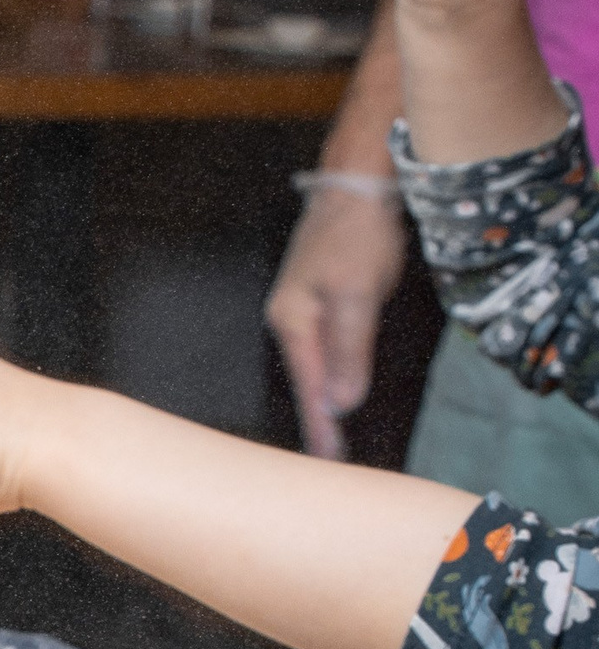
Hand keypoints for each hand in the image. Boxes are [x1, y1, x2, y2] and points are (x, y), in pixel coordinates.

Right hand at [264, 185, 405, 459]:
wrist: (357, 188)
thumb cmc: (357, 236)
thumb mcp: (358, 294)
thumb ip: (349, 350)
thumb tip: (340, 403)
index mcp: (292, 321)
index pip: (308, 386)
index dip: (320, 426)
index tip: (328, 461)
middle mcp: (289, 319)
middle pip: (303, 381)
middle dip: (315, 422)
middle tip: (329, 461)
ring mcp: (301, 309)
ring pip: (311, 367)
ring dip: (321, 401)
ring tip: (330, 438)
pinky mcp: (317, 301)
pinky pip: (321, 350)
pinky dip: (328, 376)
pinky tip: (335, 390)